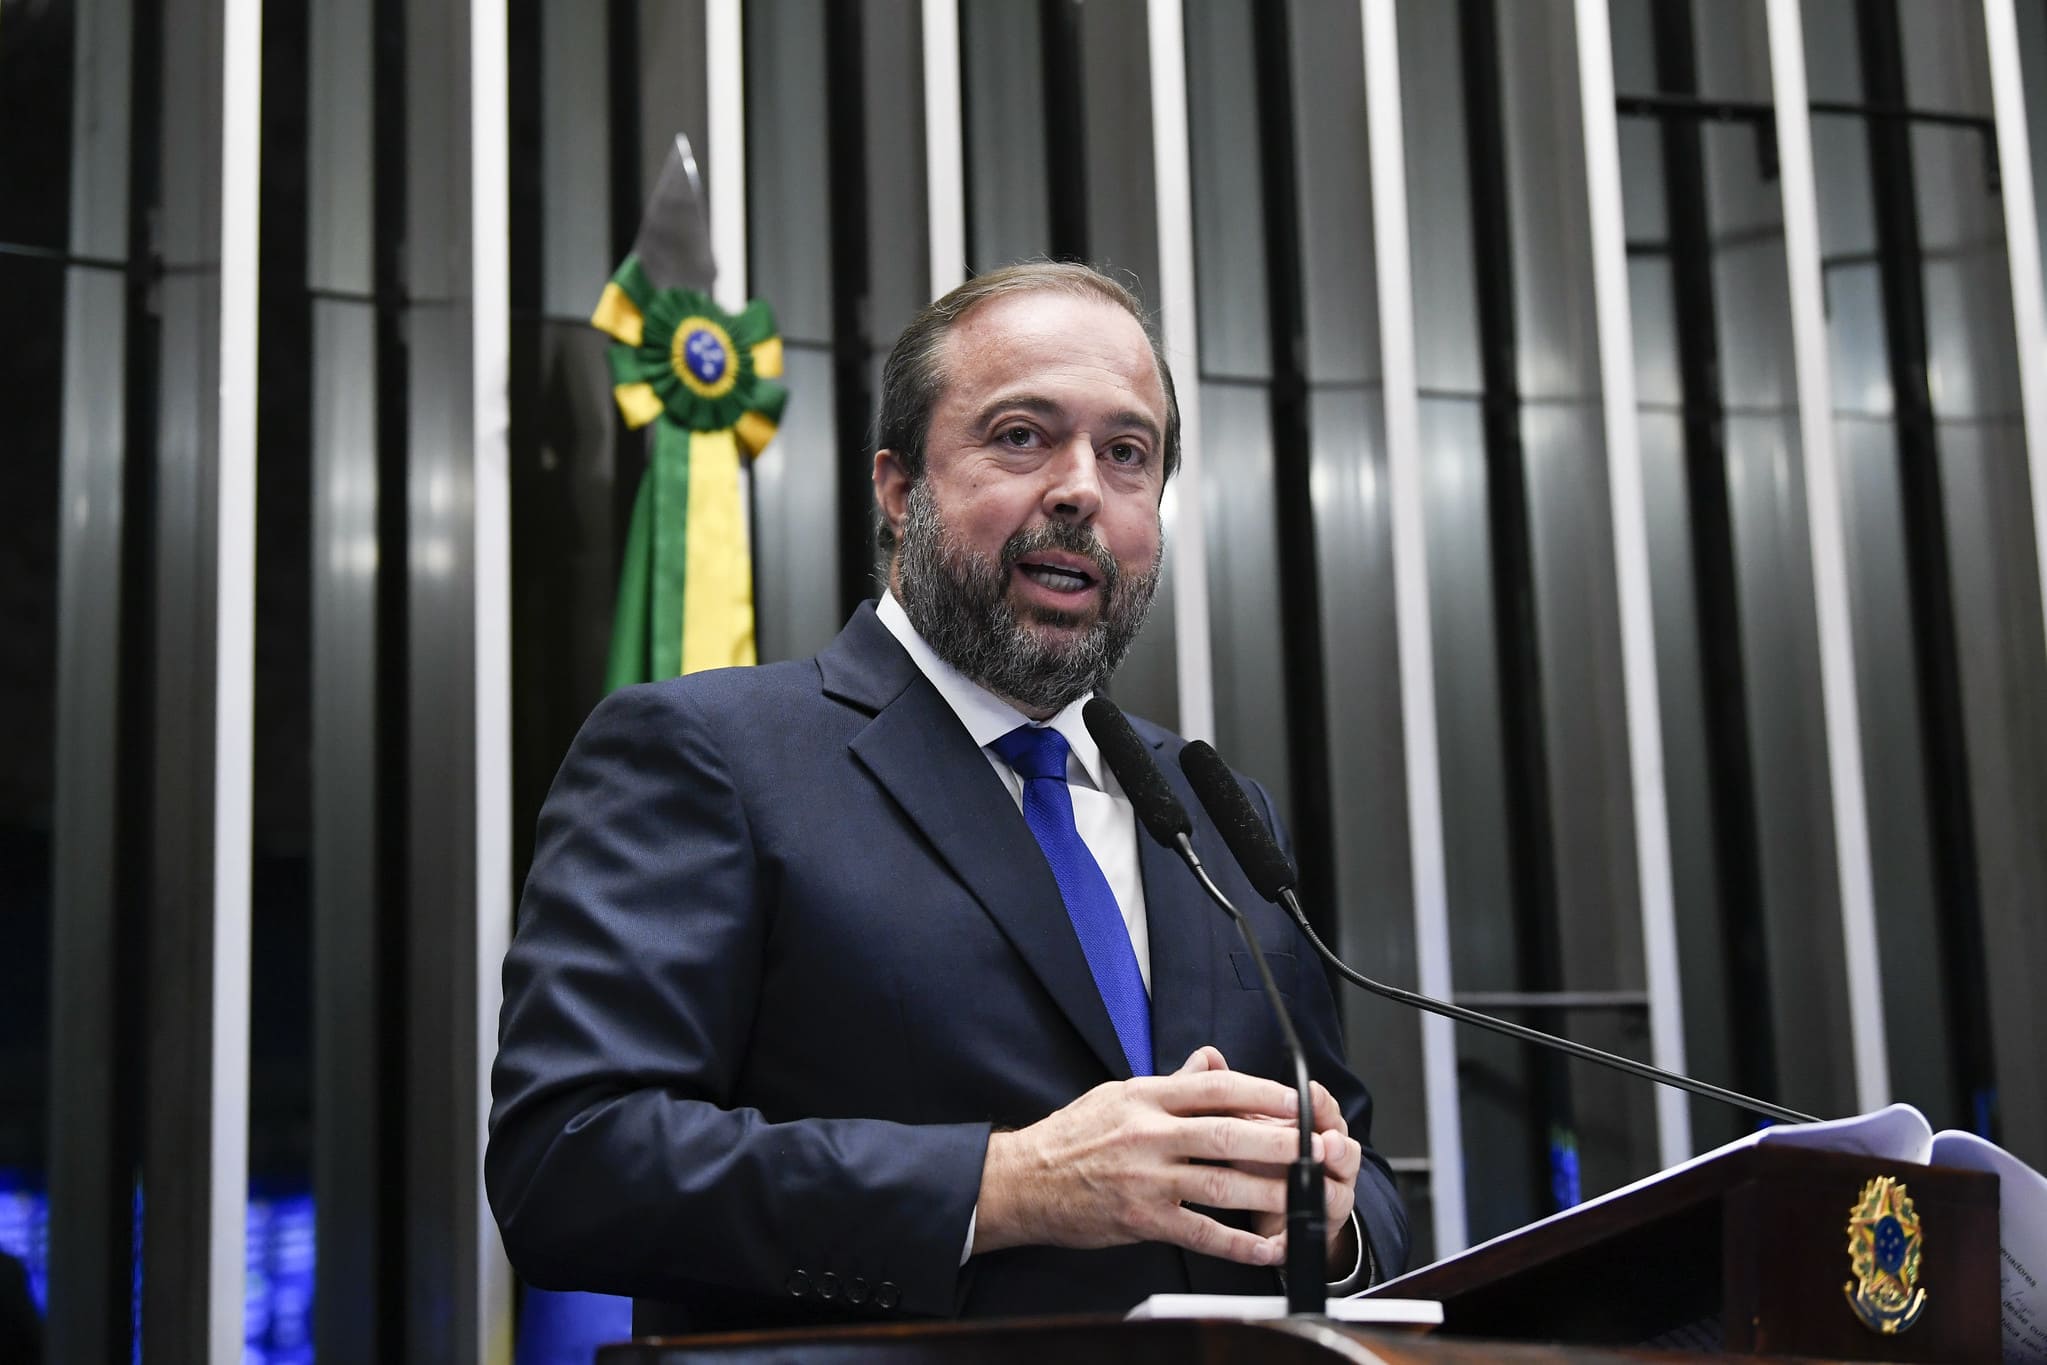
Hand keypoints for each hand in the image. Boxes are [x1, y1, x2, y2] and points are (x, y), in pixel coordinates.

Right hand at [972, 1048, 1328, 1265]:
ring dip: (1269, 1192)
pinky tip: (1266, 1245)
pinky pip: (1200, 1232)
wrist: (1024, 1181)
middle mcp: (1149, 1134)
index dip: (1262, 1092)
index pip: (1215, 1087)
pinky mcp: (1142, 1219)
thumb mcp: (1118, 1094)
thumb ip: (1172, 1082)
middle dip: (1279, 1141)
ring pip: (1221, 1183)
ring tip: (1305, 1195)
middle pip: (1226, 1133)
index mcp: (1146, 1096)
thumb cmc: (1072, 1136)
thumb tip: (1213, 1062)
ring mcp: (1146, 1179)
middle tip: (1317, 1147)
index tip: (1298, 1102)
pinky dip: (1238, 1242)